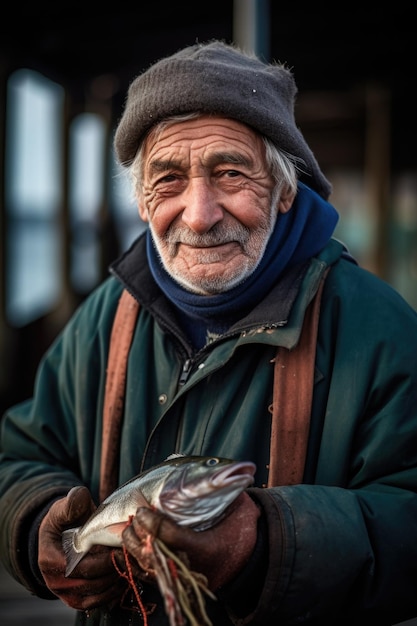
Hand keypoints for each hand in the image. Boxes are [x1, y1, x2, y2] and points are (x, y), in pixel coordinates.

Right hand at [38, 486, 126, 610]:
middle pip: (90, 582)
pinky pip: (96, 603)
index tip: (119, 547)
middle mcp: (55, 580)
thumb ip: (72, 502)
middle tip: (130, 554)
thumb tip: (79, 497)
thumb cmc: (64, 520)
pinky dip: (112, 593)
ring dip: (115, 580)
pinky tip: (124, 577)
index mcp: (49, 558)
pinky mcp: (76, 599)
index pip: (80, 566)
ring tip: (129, 563)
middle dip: (113, 568)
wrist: (60, 536)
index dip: (102, 559)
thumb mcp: (65, 508)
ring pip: (96, 594)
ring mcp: (65, 593)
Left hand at [122, 492, 260, 590]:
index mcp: (208, 549)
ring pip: (147, 567)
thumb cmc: (239, 524)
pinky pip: (146, 576)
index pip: (173, 539)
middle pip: (154, 555)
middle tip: (134, 517)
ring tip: (128, 529)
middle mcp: (192, 568)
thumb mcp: (235, 501)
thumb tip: (192, 463)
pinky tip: (123, 549)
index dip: (154, 524)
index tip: (143, 510)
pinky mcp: (173, 582)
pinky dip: (131, 562)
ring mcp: (181, 578)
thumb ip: (215, 484)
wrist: (250, 554)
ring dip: (132, 547)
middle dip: (138, 535)